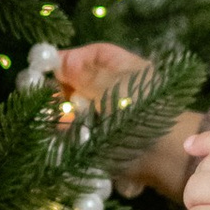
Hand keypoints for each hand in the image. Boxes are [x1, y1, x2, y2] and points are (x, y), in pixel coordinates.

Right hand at [55, 42, 192, 198]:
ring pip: (81, 112)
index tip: (46, 66)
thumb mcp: (108, 84)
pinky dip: (71, 136)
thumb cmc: (139, 110)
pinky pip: (84, 136)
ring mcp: (117, 119)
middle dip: (64, 90)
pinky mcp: (111, 145)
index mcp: (128, 69)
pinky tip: (60, 136)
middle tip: (45, 97)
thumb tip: (60, 64)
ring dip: (65, 115)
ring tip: (52, 119)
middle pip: (85, 84)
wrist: (164, 155)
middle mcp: (123, 91)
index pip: (95, 55)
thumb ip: (81, 74)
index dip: (70, 58)